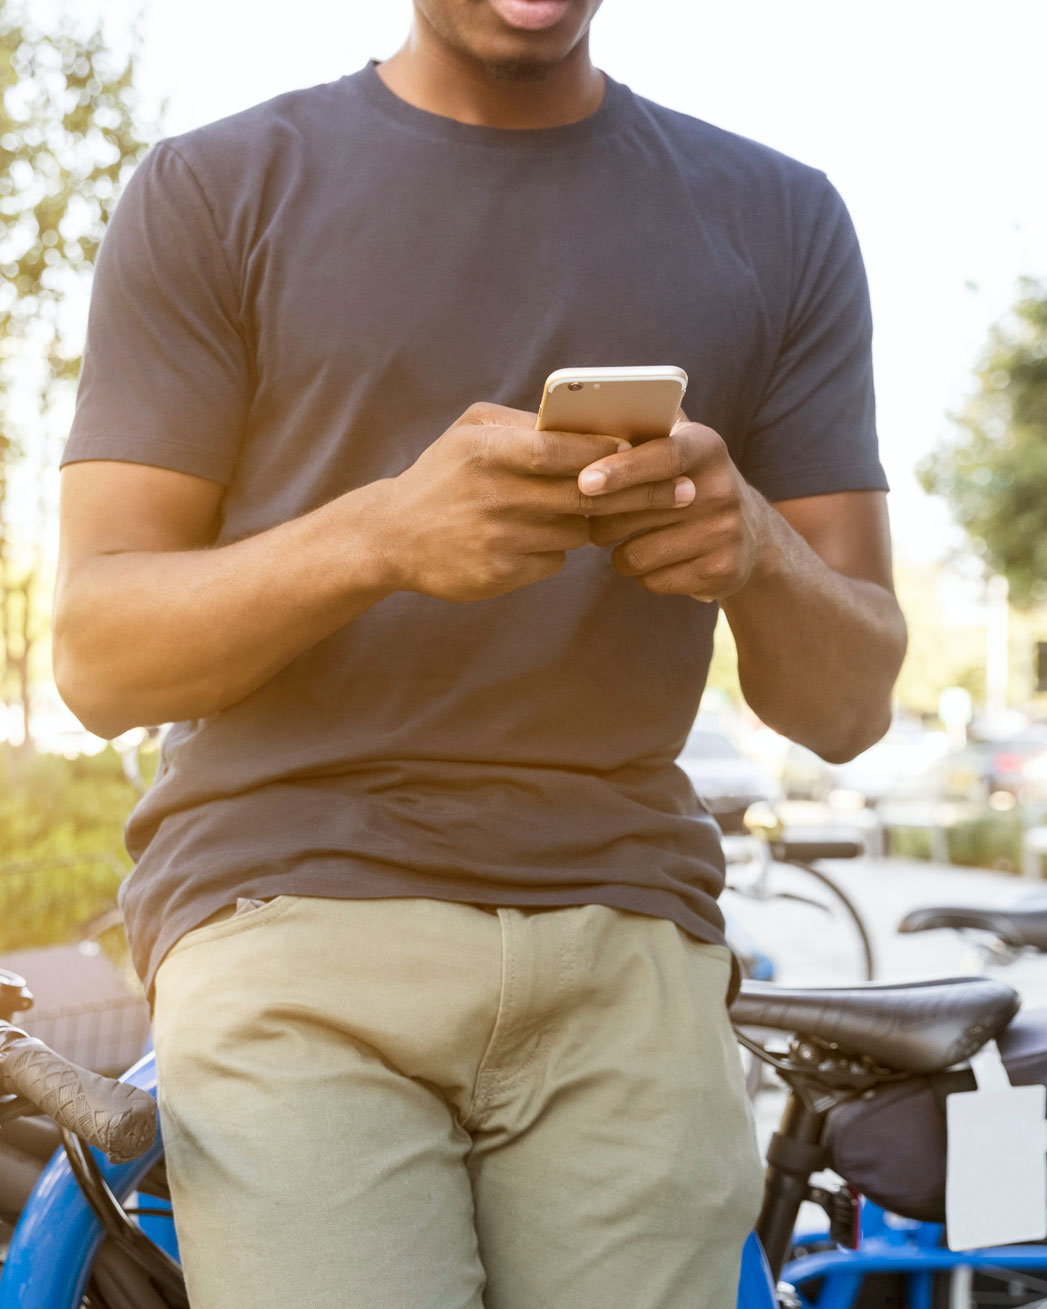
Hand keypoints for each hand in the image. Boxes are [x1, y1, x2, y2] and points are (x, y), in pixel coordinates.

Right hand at [378, 403, 694, 601]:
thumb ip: (526, 425)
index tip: (649, 451)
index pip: (564, 450)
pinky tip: (539, 538)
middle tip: (683, 492)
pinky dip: (556, 549)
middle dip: (640, 494)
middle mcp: (493, 495)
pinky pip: (554, 560)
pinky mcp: (499, 574)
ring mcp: (497, 538)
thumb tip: (593, 422)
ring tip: (602, 511)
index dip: (609, 452)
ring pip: (576, 531)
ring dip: (592, 522)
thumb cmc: (443, 474)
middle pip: (585, 496)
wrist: (391, 537)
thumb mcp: (471, 433)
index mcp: (488, 451)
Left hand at [583, 419, 774, 601]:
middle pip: (637, 511)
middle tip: (587, 514)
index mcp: (707, 448)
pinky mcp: (721, 571)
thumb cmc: (690, 483)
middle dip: (600, 516)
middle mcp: (722, 489)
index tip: (584, 482)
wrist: (752, 536)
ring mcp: (724, 533)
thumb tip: (580, 414)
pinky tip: (654, 560)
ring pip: (636, 554)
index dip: (621, 469)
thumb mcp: (680, 446)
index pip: (663, 456)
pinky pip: (651, 580)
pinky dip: (641, 574)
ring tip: (626, 538)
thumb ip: (643, 429)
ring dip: (617, 551)